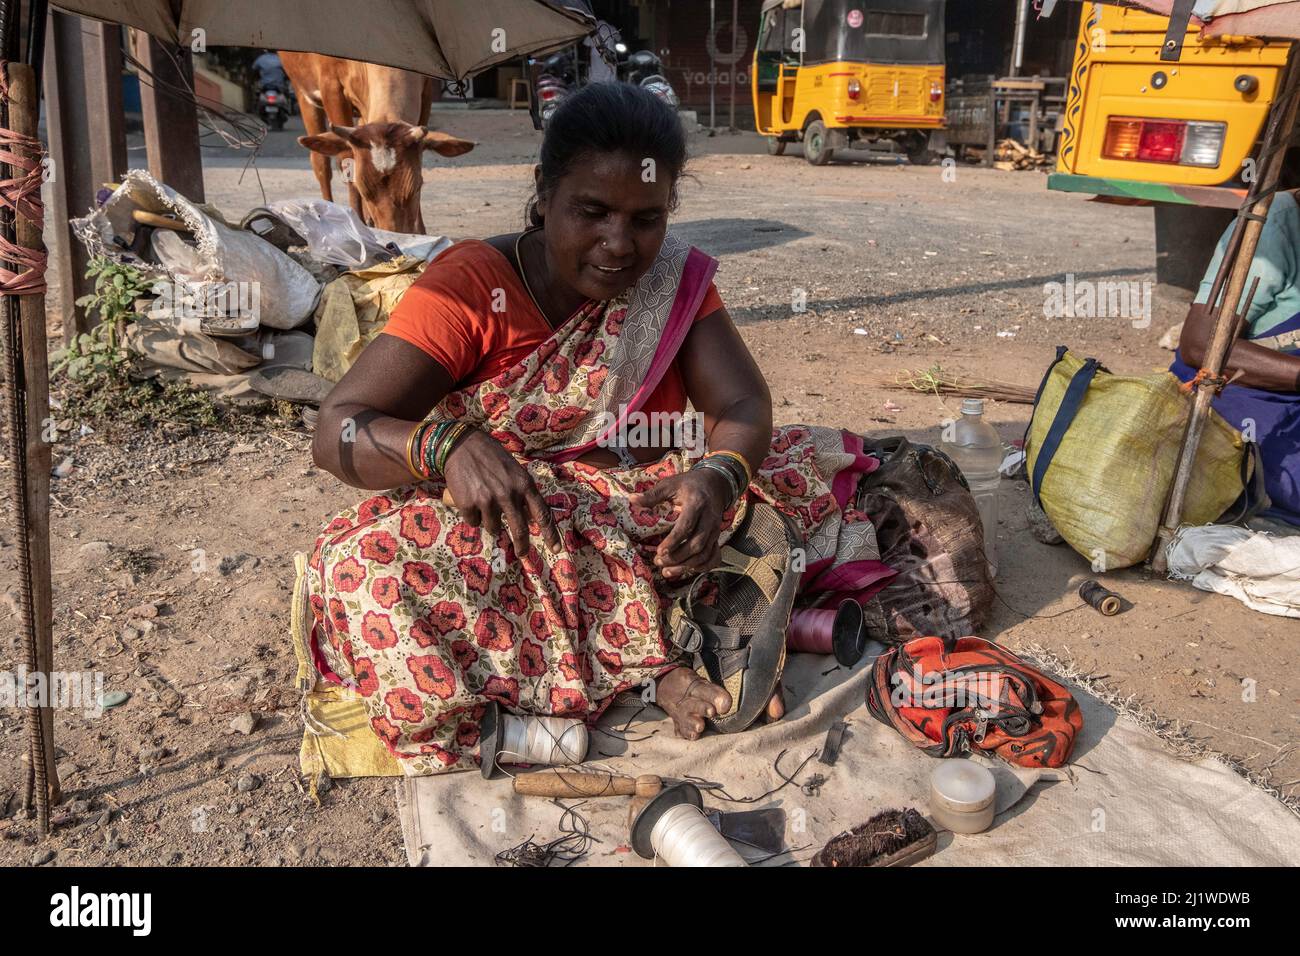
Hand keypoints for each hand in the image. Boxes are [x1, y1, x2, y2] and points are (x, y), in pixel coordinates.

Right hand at [441, 429, 561, 557]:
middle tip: (523, 554)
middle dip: (522, 546)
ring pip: (493, 528)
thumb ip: (522, 492)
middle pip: (520, 530)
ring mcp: (488, 500)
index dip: (550, 534)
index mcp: (524, 484)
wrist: (461, 445)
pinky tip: (469, 499)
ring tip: (483, 503)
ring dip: (490, 522)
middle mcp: (508, 494)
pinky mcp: (468, 505)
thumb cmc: (490, 456)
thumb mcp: (514, 470)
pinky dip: (472, 516)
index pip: (542, 514)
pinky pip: (473, 522)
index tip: (556, 548)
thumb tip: (529, 518)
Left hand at [629, 468, 731, 579]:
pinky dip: (704, 567)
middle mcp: (709, 518)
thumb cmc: (689, 484)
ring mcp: (715, 529)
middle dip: (678, 557)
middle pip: (697, 544)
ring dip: (687, 566)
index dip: (673, 541)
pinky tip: (688, 571)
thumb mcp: (670, 484)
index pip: (686, 526)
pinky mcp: (717, 537)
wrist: (715, 483)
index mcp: (696, 503)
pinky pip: (715, 556)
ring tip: (667, 571)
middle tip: (659, 562)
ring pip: (705, 553)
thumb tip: (632, 500)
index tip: (659, 552)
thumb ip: (652, 494)